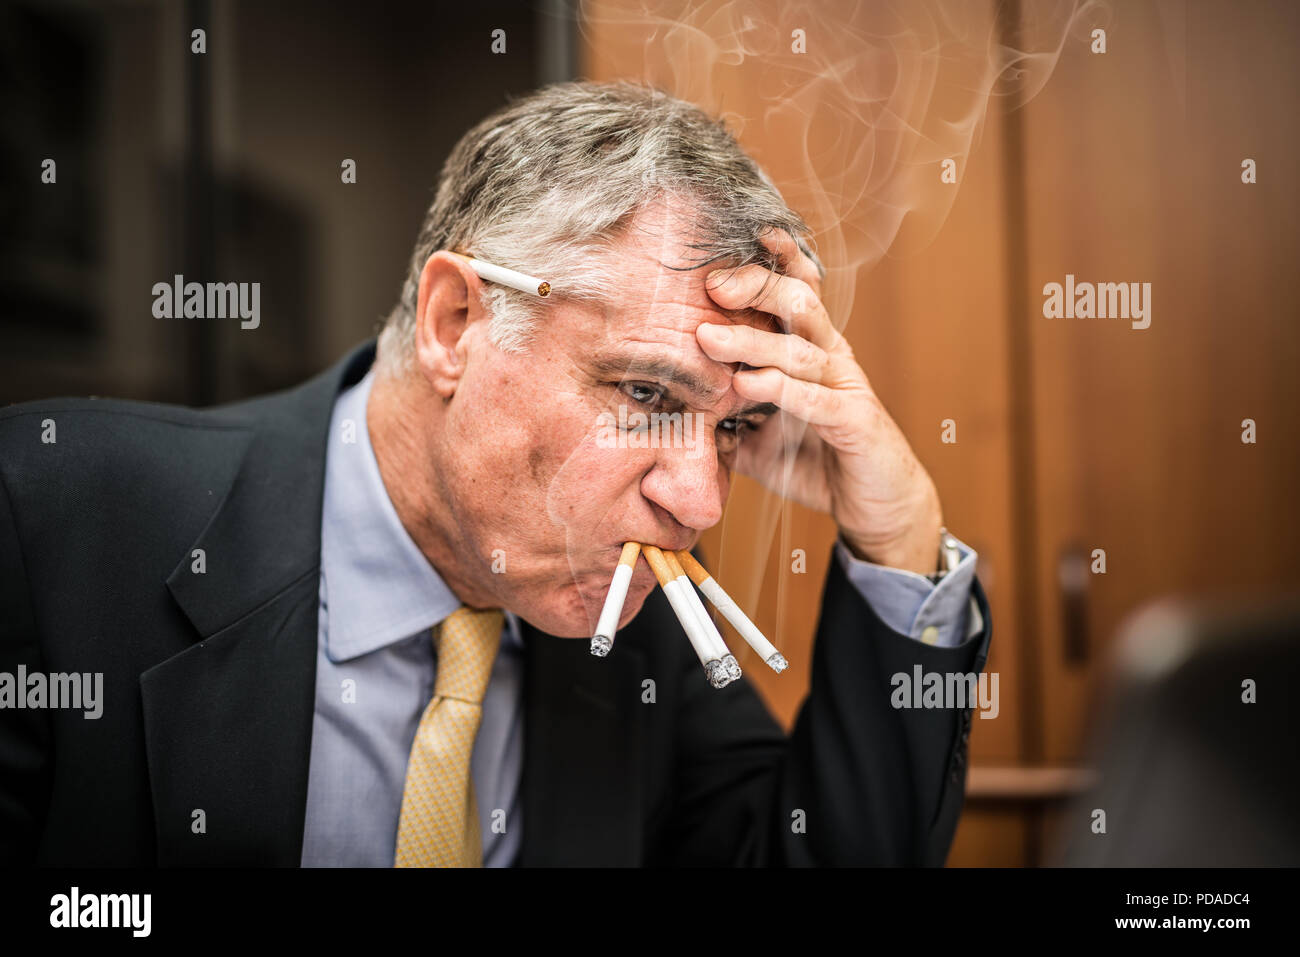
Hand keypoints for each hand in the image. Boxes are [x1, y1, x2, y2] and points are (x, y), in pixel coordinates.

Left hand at [696, 229, 942, 574]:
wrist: (877, 505)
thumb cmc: (817, 461)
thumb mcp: (758, 436)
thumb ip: (723, 417)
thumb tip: (668, 409)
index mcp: (812, 347)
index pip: (796, 288)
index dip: (774, 257)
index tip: (738, 235)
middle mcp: (833, 356)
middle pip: (799, 302)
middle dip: (756, 285)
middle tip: (711, 284)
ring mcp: (847, 386)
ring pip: (801, 349)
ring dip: (752, 341)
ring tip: (707, 337)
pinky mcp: (856, 423)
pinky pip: (817, 399)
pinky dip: (781, 390)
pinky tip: (748, 384)